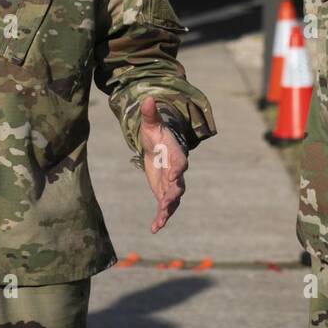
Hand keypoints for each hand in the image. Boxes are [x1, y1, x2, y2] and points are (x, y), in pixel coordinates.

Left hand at [138, 96, 187, 233]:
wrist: (158, 147)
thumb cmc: (156, 134)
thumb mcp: (151, 125)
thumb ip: (150, 115)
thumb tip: (147, 98)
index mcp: (175, 155)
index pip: (180, 162)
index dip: (178, 168)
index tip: (176, 174)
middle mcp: (176, 172)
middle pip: (178, 184)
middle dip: (174, 193)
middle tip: (168, 201)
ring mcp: (171, 185)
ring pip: (173, 199)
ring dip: (167, 210)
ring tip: (160, 220)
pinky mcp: (163, 193)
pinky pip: (164, 208)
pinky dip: (160, 218)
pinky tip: (154, 229)